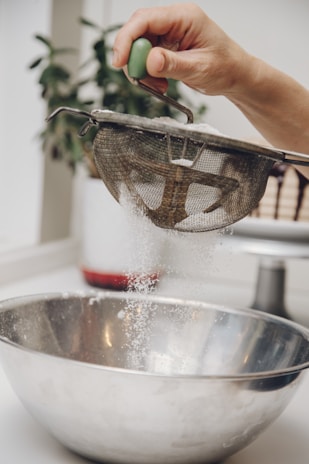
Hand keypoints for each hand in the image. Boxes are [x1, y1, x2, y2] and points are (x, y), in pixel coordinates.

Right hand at [112, 3, 252, 96]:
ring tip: (156, 85)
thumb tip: (150, 60)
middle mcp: (175, 21)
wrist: (235, 76)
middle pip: (138, 31)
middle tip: (138, 78)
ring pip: (140, 47)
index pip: (145, 20)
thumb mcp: (199, 68)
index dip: (127, 39)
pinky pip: (148, 58)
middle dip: (133, 57)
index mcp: (184, 17)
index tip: (120, 61)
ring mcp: (170, 33)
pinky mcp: (167, 47)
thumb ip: (173, 64)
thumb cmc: (226, 67)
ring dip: (142, 69)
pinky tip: (160, 83)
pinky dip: (149, 73)